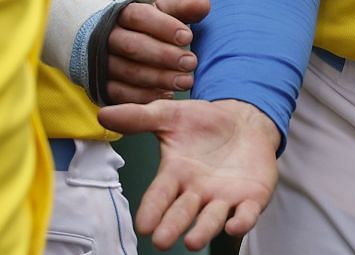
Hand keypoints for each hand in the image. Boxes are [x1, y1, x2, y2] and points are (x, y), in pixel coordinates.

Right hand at [98, 98, 279, 250]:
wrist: (244, 121)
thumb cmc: (204, 123)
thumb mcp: (171, 116)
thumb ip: (140, 118)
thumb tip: (104, 113)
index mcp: (175, 176)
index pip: (159, 196)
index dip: (152, 210)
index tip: (143, 225)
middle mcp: (197, 193)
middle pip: (182, 213)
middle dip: (172, 227)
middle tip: (162, 240)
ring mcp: (223, 198)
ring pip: (211, 219)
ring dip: (203, 231)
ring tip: (193, 241)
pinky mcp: (251, 199)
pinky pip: (246, 214)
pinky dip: (241, 221)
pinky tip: (234, 225)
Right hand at [103, 0, 209, 103]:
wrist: (109, 41)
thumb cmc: (144, 25)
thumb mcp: (161, 12)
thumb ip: (182, 8)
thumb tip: (205, 6)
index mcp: (123, 14)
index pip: (139, 16)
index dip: (163, 26)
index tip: (188, 36)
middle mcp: (109, 38)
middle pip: (134, 46)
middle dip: (164, 56)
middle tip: (191, 63)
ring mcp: (103, 63)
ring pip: (129, 72)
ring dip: (159, 79)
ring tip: (186, 82)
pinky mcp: (103, 86)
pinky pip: (122, 94)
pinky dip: (145, 97)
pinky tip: (168, 96)